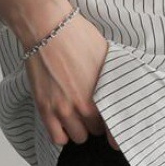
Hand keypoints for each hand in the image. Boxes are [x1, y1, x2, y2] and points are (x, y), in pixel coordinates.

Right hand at [21, 7, 119, 150]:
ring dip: (80, 129)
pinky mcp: (44, 108)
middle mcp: (83, 106)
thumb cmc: (79, 37)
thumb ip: (113, 79)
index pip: (114, 126)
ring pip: (77, 137)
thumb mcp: (107, 56)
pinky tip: (65, 122)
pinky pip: (56, 137)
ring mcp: (62, 109)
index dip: (115, 125)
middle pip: (96, 132)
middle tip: (95, 112)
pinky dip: (62, 133)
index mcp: (102, 94)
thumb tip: (120, 90)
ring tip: (80, 116)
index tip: (114, 124)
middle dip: (97, 123)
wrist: (48, 28)